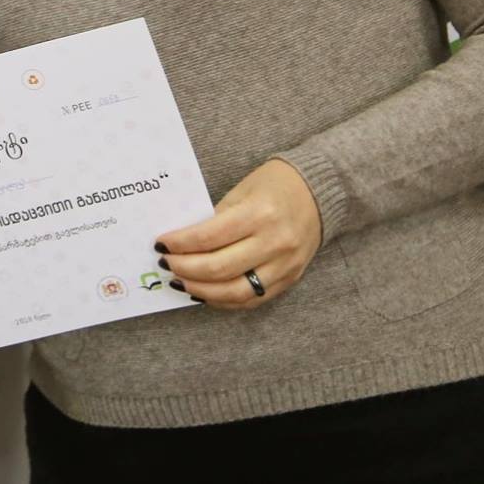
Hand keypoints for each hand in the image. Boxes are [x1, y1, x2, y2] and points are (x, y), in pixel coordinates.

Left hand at [154, 159, 322, 309]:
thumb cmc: (276, 184)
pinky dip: (225, 300)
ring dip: (202, 291)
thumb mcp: (242, 191)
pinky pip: (253, 299)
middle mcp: (275, 242)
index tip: (161, 243)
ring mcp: (285, 265)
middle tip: (166, 263)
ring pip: (236, 292)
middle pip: (220, 269)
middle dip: (185, 269)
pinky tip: (206, 292)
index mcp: (260, 213)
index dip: (180, 244)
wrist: (321, 191)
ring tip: (181, 281)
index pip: (209, 236)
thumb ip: (216, 218)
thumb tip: (184, 243)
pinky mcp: (290, 278)